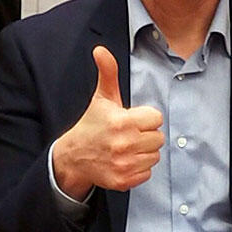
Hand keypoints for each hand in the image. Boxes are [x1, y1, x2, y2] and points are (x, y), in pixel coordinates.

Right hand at [51, 48, 164, 197]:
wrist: (74, 156)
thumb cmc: (92, 124)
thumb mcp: (102, 97)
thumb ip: (107, 72)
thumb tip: (100, 50)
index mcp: (122, 122)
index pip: (156, 119)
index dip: (145, 117)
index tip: (131, 119)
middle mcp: (124, 145)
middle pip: (158, 138)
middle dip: (146, 135)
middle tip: (128, 134)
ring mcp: (123, 165)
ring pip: (154, 156)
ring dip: (144, 152)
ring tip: (126, 147)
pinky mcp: (123, 181)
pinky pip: (147, 173)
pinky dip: (139, 168)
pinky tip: (125, 160)